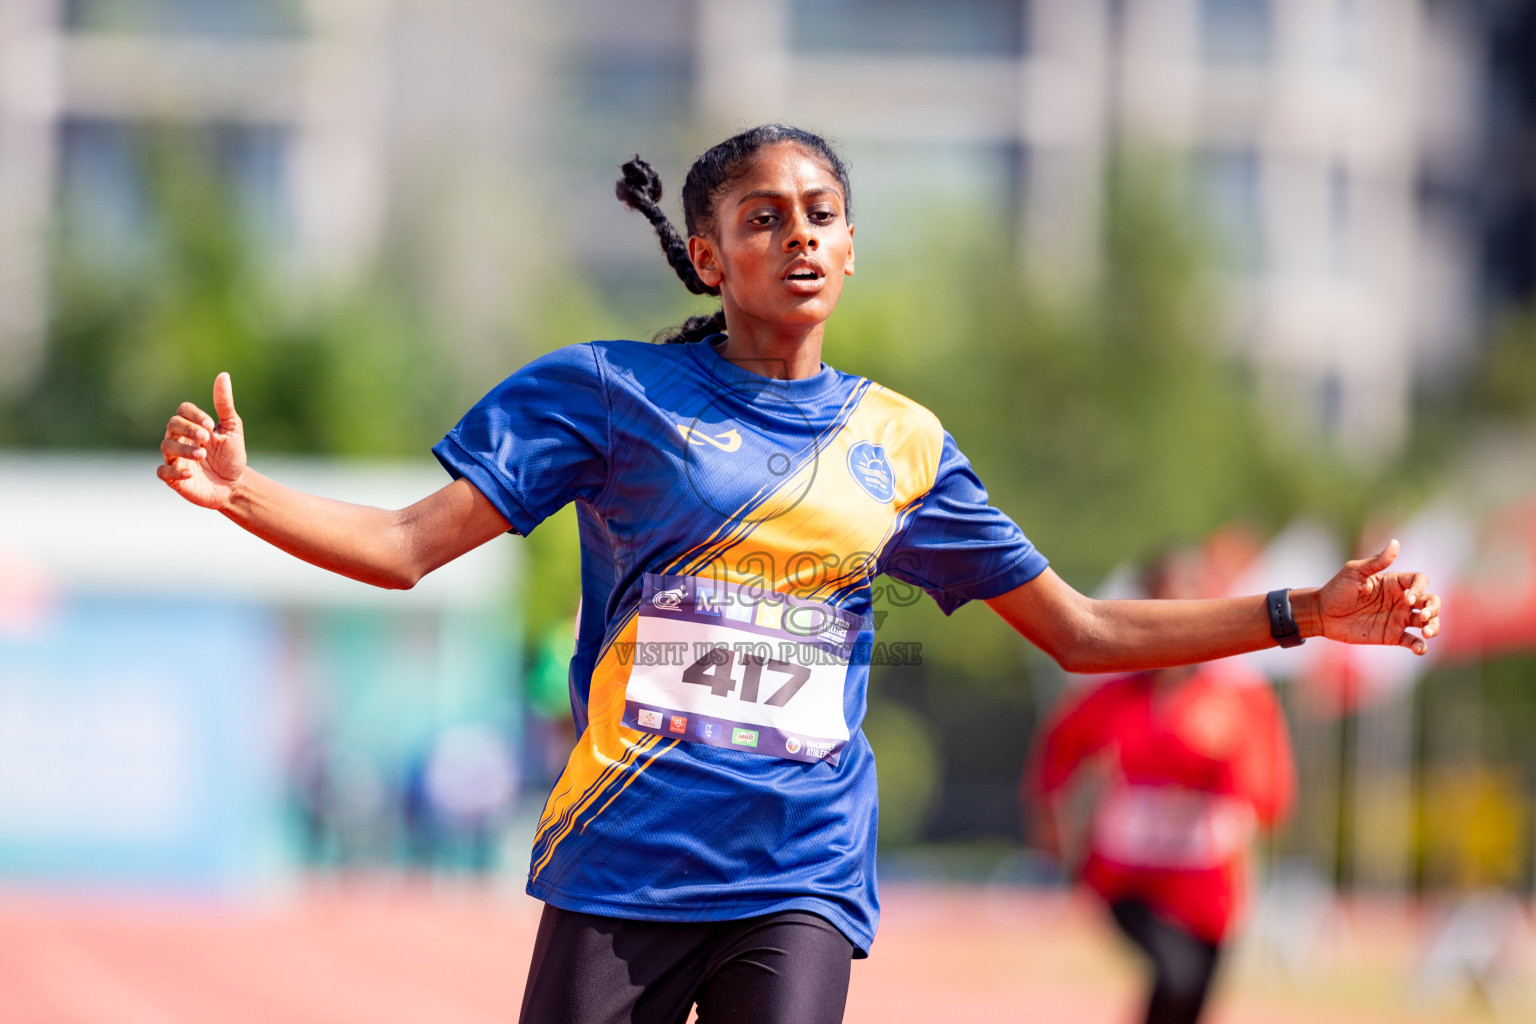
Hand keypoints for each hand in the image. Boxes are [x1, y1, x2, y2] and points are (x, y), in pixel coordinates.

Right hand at [157, 372, 246, 510]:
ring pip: (166, 447)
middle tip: (206, 438)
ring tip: (202, 455)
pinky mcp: (174, 478)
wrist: (235, 484)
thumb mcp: (232, 429)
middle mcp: (180, 440)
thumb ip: (224, 404)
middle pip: (172, 425)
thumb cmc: (232, 455)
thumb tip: (223, 375)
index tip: (210, 425)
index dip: (193, 415)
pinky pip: (163, 472)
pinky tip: (191, 473)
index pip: (183, 411)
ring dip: (183, 449)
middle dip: (187, 429)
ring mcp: (175, 459)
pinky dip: (174, 472)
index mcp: (192, 426)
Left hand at [1306, 539, 1440, 654]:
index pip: (1420, 581)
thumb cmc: (1336, 589)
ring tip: (1427, 632)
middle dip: (1434, 608)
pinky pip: (1413, 641)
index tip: (1408, 599)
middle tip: (1423, 616)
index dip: (1420, 589)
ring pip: (1428, 621)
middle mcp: (1401, 600)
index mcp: (1394, 583)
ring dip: (1434, 626)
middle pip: (1431, 601)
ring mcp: (1398, 618)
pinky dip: (1421, 646)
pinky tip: (1420, 648)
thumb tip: (1396, 543)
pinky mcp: (1392, 635)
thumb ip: (1377, 561)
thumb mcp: (1354, 572)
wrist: (1322, 614)